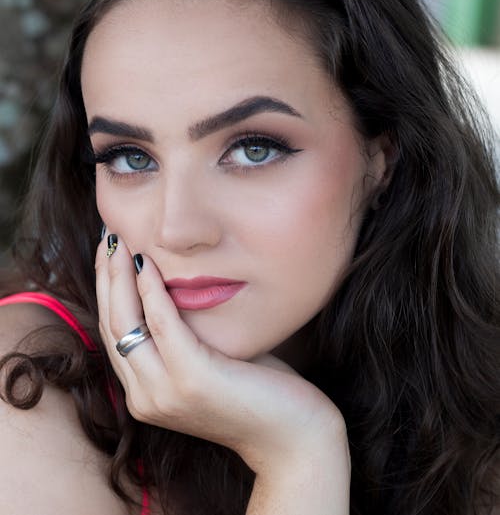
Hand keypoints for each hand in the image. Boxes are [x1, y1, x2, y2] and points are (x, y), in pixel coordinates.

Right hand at [96, 234, 349, 511]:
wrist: (293, 438)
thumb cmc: (256, 391)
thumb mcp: (210, 360)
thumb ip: (185, 334)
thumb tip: (175, 286)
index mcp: (146, 393)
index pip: (114, 335)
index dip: (107, 291)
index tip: (108, 256)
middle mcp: (146, 397)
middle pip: (112, 325)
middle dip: (105, 277)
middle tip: (106, 240)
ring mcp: (165, 392)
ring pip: (125, 324)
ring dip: (118, 278)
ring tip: (117, 242)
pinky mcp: (191, 379)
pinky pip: (161, 323)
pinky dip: (151, 290)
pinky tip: (147, 263)